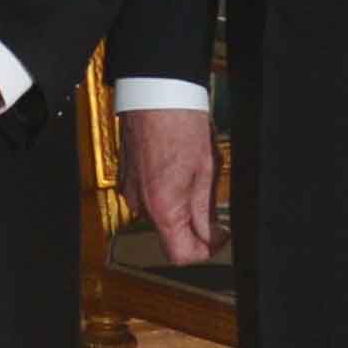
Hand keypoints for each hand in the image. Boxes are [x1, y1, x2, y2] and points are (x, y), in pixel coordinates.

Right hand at [122, 108, 220, 265]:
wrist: (155, 92)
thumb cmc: (179, 122)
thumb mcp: (205, 170)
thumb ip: (205, 210)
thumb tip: (210, 235)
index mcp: (163, 207)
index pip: (181, 254)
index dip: (205, 251)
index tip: (219, 237)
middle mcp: (141, 204)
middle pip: (170, 234)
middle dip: (194, 226)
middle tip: (213, 205)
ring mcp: (132, 190)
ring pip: (161, 215)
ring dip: (181, 207)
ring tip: (196, 178)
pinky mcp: (128, 177)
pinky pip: (150, 197)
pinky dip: (167, 192)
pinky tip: (179, 169)